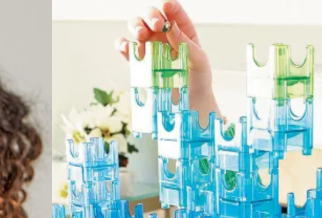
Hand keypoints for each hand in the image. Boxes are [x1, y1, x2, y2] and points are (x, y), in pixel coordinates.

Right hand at [114, 2, 218, 118]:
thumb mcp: (199, 60)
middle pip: (151, 16)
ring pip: (137, 28)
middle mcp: (163, 36)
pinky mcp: (139, 62)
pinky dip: (123, 45)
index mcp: (181, 31)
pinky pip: (126, 49)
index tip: (166, 6)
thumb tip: (170, 27)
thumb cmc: (198, 80)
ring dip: (136, 27)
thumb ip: (185, 43)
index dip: (169, 6)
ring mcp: (149, 48)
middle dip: (151, 16)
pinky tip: (126, 46)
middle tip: (157, 26)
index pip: (173, 12)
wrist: (190, 103)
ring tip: (141, 35)